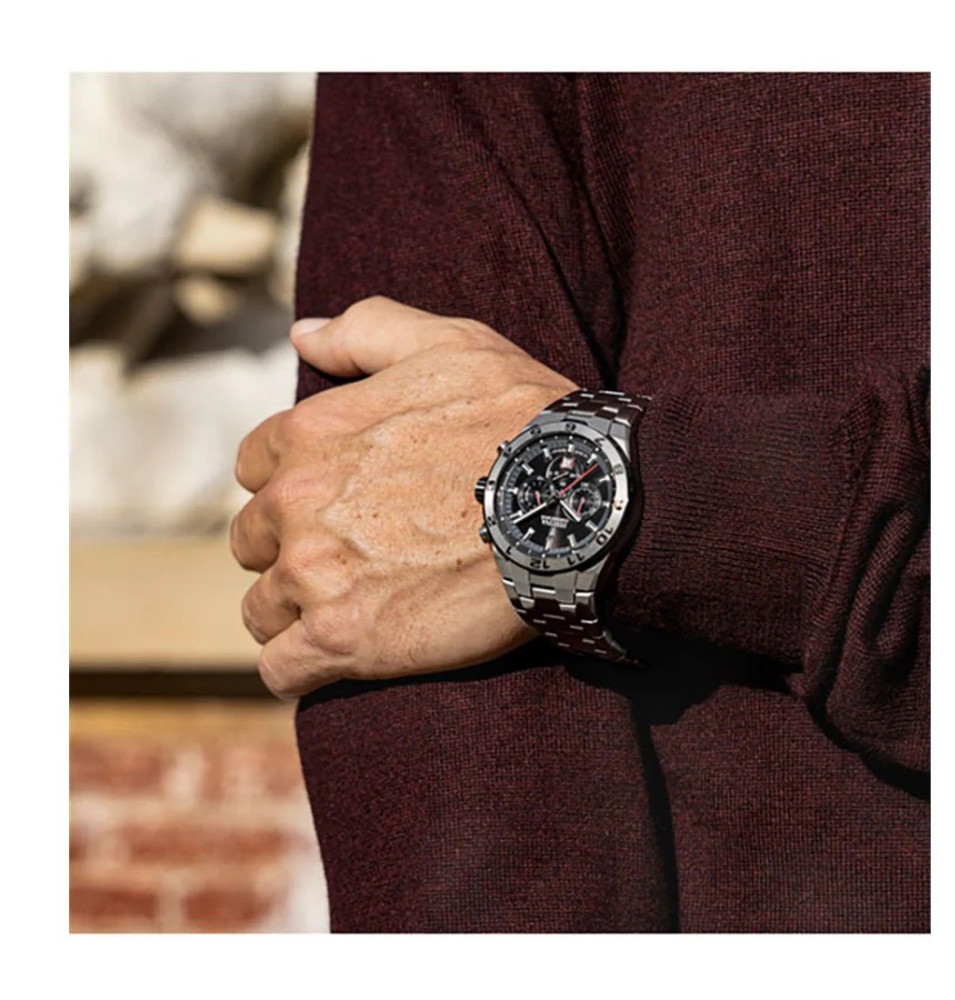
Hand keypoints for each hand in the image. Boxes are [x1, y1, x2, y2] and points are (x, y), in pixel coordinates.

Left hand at [230, 296, 577, 697]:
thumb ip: (365, 331)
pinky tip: (338, 658)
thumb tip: (301, 333)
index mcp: (312, 433)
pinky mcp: (343, 638)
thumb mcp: (450, 346)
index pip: (254, 470)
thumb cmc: (519, 420)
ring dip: (295, 613)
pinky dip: (301, 668)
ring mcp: (316, 573)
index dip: (290, 489)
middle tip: (351, 562)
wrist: (573, 504)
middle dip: (290, 551)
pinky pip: (283, 669)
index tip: (333, 506)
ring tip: (350, 612)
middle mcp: (297, 502)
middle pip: (254, 543)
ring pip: (262, 609)